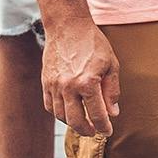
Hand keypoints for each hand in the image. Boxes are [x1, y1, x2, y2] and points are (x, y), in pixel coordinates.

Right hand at [42, 16, 120, 133]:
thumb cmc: (92, 43)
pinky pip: (50, 106)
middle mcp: (68, 87)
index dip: (104, 127)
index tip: (107, 131)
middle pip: (76, 121)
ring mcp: (54, 85)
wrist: (67, 26)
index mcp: (87, 83)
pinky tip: (68, 112)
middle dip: (87, 130)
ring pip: (61, 116)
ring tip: (83, 122)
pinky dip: (59, 113)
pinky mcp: (45, 82)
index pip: (97, 115)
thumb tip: (112, 113)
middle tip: (94, 131)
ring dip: (72, 123)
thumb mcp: (111, 65)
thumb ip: (112, 91)